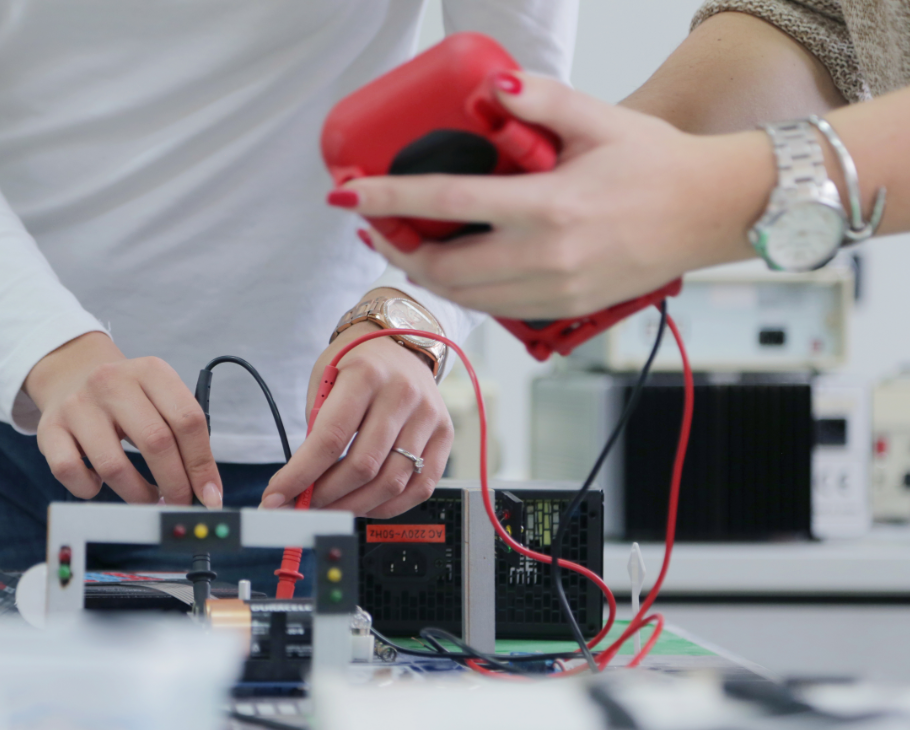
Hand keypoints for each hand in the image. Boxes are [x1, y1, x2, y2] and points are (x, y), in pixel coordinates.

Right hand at [25, 332, 221, 506]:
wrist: (73, 374)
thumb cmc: (129, 399)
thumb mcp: (161, 400)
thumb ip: (185, 438)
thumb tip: (207, 492)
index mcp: (151, 371)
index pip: (188, 420)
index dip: (202, 465)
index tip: (210, 496)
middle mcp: (113, 382)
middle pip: (156, 442)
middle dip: (175, 484)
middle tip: (180, 504)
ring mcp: (78, 404)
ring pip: (114, 465)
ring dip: (137, 493)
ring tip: (146, 497)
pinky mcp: (49, 428)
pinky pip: (70, 471)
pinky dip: (89, 489)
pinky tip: (100, 484)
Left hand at [259, 317, 452, 517]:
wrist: (398, 344)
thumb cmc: (355, 365)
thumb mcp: (325, 382)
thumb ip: (317, 432)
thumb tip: (301, 487)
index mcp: (366, 375)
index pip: (330, 439)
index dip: (301, 476)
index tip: (277, 497)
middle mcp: (402, 394)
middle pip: (363, 466)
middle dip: (326, 496)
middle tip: (304, 506)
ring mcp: (428, 416)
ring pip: (392, 482)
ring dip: (355, 506)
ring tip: (331, 508)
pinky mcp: (445, 434)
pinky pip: (421, 487)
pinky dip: (390, 506)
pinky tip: (366, 505)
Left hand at [329, 73, 775, 319]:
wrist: (712, 213)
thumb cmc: (660, 165)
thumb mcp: (599, 118)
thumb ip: (538, 100)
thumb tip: (488, 89)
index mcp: (550, 208)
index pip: (447, 201)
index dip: (388, 198)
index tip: (349, 192)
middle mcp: (547, 258)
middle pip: (443, 267)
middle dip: (397, 248)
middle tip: (374, 224)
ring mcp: (555, 290)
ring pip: (465, 295)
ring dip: (425, 273)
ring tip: (405, 244)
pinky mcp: (564, 307)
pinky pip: (495, 306)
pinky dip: (463, 288)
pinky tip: (454, 263)